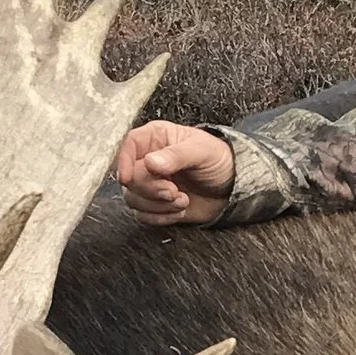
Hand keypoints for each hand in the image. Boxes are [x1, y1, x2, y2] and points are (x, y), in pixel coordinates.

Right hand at [115, 119, 235, 226]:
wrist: (232, 186)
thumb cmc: (218, 159)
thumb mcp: (201, 151)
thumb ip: (176, 156)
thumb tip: (151, 162)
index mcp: (154, 137)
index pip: (126, 145)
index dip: (123, 162)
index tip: (128, 177)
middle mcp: (146, 159)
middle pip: (129, 178)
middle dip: (151, 189)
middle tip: (174, 191)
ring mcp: (149, 183)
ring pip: (132, 198)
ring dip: (158, 205)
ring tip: (182, 200)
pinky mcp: (154, 203)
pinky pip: (143, 215)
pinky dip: (161, 217)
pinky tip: (179, 210)